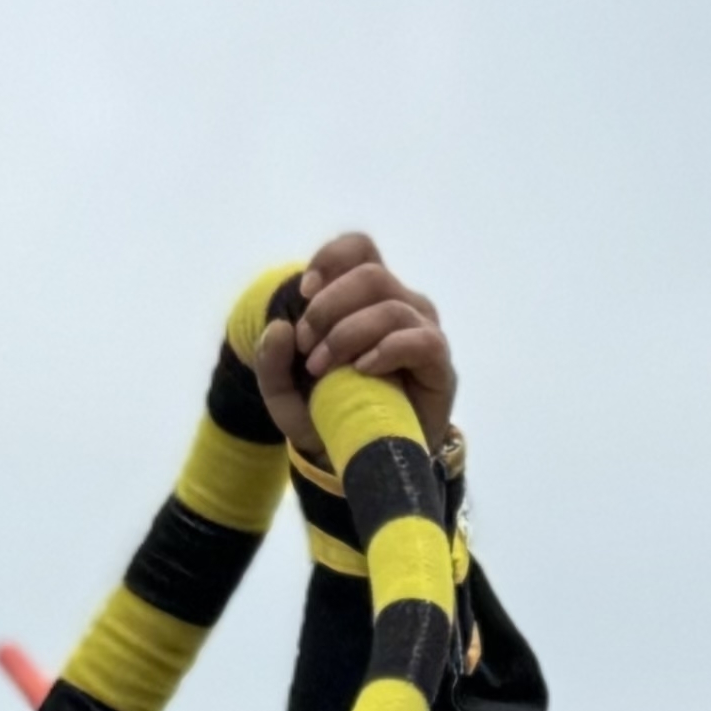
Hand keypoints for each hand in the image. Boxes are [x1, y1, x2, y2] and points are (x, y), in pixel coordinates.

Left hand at [247, 228, 455, 458]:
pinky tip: (363, 370)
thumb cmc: (330, 416)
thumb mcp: (285, 395)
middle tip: (306, 346)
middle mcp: (401, 305)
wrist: (363, 461)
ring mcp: (422, 332)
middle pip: (371, 274)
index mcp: (368, 298)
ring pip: (390, 307)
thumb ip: (272, 363)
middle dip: (328, 307)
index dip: (331, 260)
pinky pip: (420, 340)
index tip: (303, 293)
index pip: (360, 249)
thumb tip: (279, 328)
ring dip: (347, 335)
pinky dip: (387, 350)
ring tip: (324, 369)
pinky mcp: (438, 365)